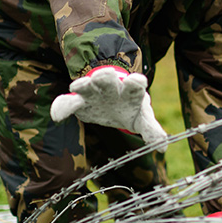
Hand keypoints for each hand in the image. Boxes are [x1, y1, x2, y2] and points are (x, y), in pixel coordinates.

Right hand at [50, 65, 167, 150]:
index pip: (135, 84)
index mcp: (131, 90)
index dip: (135, 82)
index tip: (136, 80)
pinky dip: (63, 107)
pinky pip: (69, 103)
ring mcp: (93, 92)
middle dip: (105, 77)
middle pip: (108, 80)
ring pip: (87, 86)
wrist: (111, 100)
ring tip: (78, 86)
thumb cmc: (129, 107)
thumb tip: (163, 146)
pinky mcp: (79, 101)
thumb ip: (151, 130)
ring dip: (83, 85)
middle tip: (102, 75)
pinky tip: (57, 116)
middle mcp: (111, 87)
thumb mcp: (142, 118)